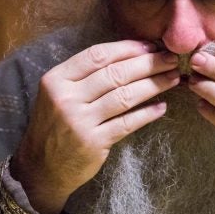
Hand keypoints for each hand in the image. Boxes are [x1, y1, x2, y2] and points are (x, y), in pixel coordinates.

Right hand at [11, 40, 179, 213]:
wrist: (41, 167)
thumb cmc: (55, 125)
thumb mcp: (57, 94)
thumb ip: (84, 76)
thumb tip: (129, 55)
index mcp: (56, 79)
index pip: (97, 56)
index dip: (128, 48)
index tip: (151, 46)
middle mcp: (66, 98)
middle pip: (115, 74)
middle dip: (148, 64)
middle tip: (171, 59)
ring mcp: (80, 121)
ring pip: (124, 96)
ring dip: (153, 85)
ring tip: (173, 78)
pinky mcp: (93, 142)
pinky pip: (127, 123)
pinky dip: (147, 114)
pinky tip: (161, 107)